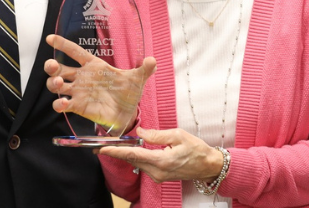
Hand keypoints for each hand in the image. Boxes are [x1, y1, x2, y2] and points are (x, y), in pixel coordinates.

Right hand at [43, 34, 155, 134]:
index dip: (62, 44)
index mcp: (94, 66)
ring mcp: (78, 92)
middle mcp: (82, 78)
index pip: (75, 52)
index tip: (50, 38)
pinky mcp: (78, 107)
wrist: (128, 114)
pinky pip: (63, 105)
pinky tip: (63, 103)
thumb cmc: (128, 93)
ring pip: (57, 85)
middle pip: (59, 68)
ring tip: (59, 83)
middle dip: (51, 66)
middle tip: (51, 65)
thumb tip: (153, 60)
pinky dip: (59, 104)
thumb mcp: (137, 79)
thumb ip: (144, 69)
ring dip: (53, 83)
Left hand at [100, 127, 224, 183]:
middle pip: (132, 160)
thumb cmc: (197, 149)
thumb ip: (157, 134)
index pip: (134, 155)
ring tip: (114, 146)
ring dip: (127, 154)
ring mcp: (158, 176)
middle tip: (101, 146)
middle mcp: (157, 171)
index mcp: (162, 160)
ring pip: (137, 163)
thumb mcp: (179, 135)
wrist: (208, 166)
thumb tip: (140, 131)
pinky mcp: (159, 176)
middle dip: (117, 152)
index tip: (102, 149)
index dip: (116, 152)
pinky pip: (144, 165)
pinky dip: (136, 157)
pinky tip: (133, 151)